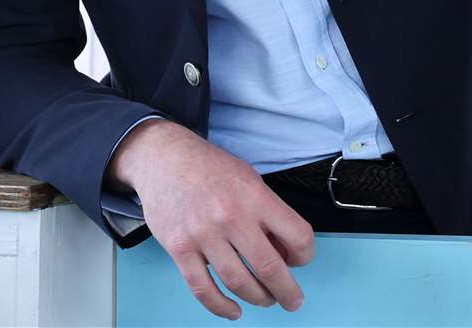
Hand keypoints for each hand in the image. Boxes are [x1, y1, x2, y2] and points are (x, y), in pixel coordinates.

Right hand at [107, 119, 316, 320]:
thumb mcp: (250, 180)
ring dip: (258, 298)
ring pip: (238, 282)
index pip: (297, 235)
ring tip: (266, 300)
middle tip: (294, 301)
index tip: (301, 261)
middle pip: (269, 267)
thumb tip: (285, 252)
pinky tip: (233, 310)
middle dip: (287, 291)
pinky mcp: (179, 249)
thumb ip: (269, 213)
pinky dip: (220, 307)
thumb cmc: (212, 169)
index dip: (305, 255)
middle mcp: (232, 217)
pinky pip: (203, 288)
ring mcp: (204, 235)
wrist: (166, 159)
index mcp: (256, 197)